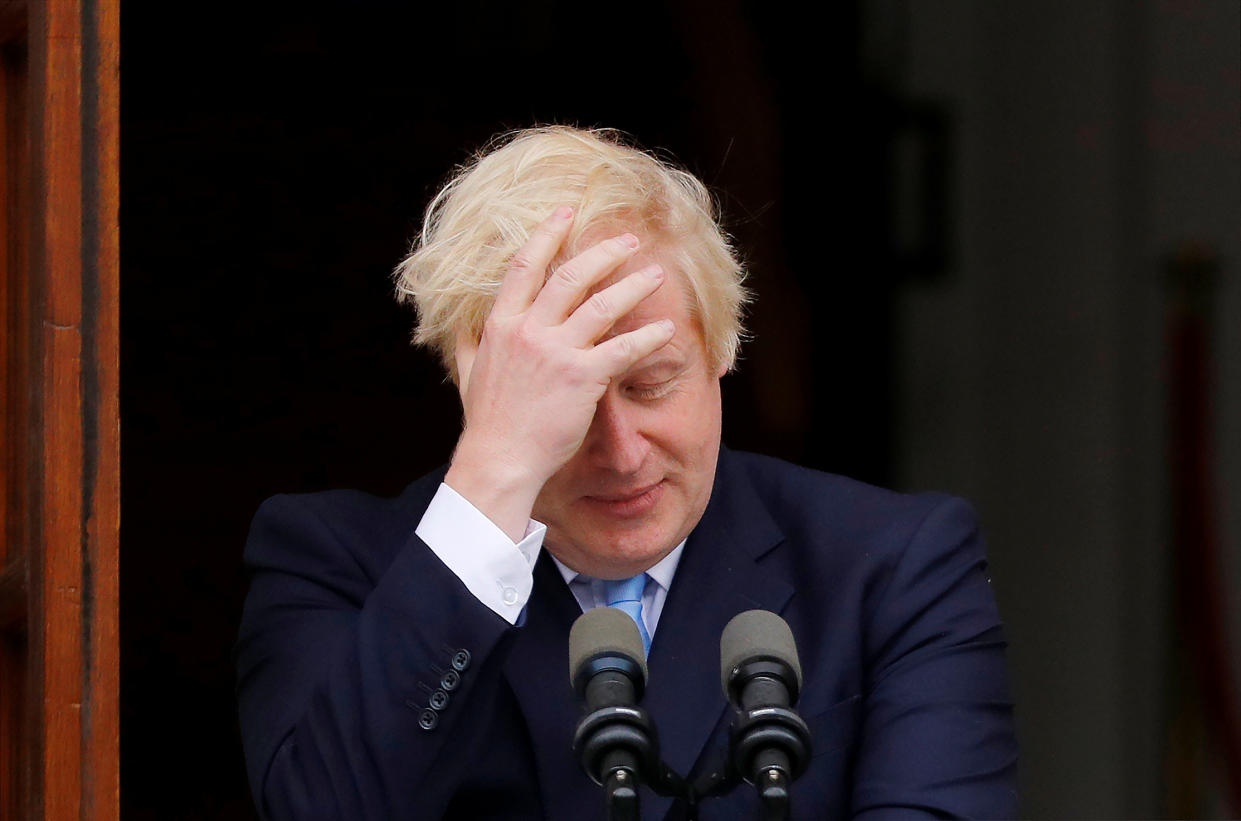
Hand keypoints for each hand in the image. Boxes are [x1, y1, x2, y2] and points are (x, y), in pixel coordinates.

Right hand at [444, 207, 675, 541]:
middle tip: (629, 242)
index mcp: (501, 324)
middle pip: (570, 275)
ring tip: (656, 276)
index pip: (525, 266)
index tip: (566, 213)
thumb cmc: (487, 422)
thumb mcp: (467, 374)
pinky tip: (666, 330)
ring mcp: (556, 351)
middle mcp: (528, 330)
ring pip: (603, 304)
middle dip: (603, 253)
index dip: (547, 234)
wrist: (499, 459)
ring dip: (633, 285)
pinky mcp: (582, 376)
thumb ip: (468, 343)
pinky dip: (648, 336)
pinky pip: (624, 348)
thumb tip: (463, 324)